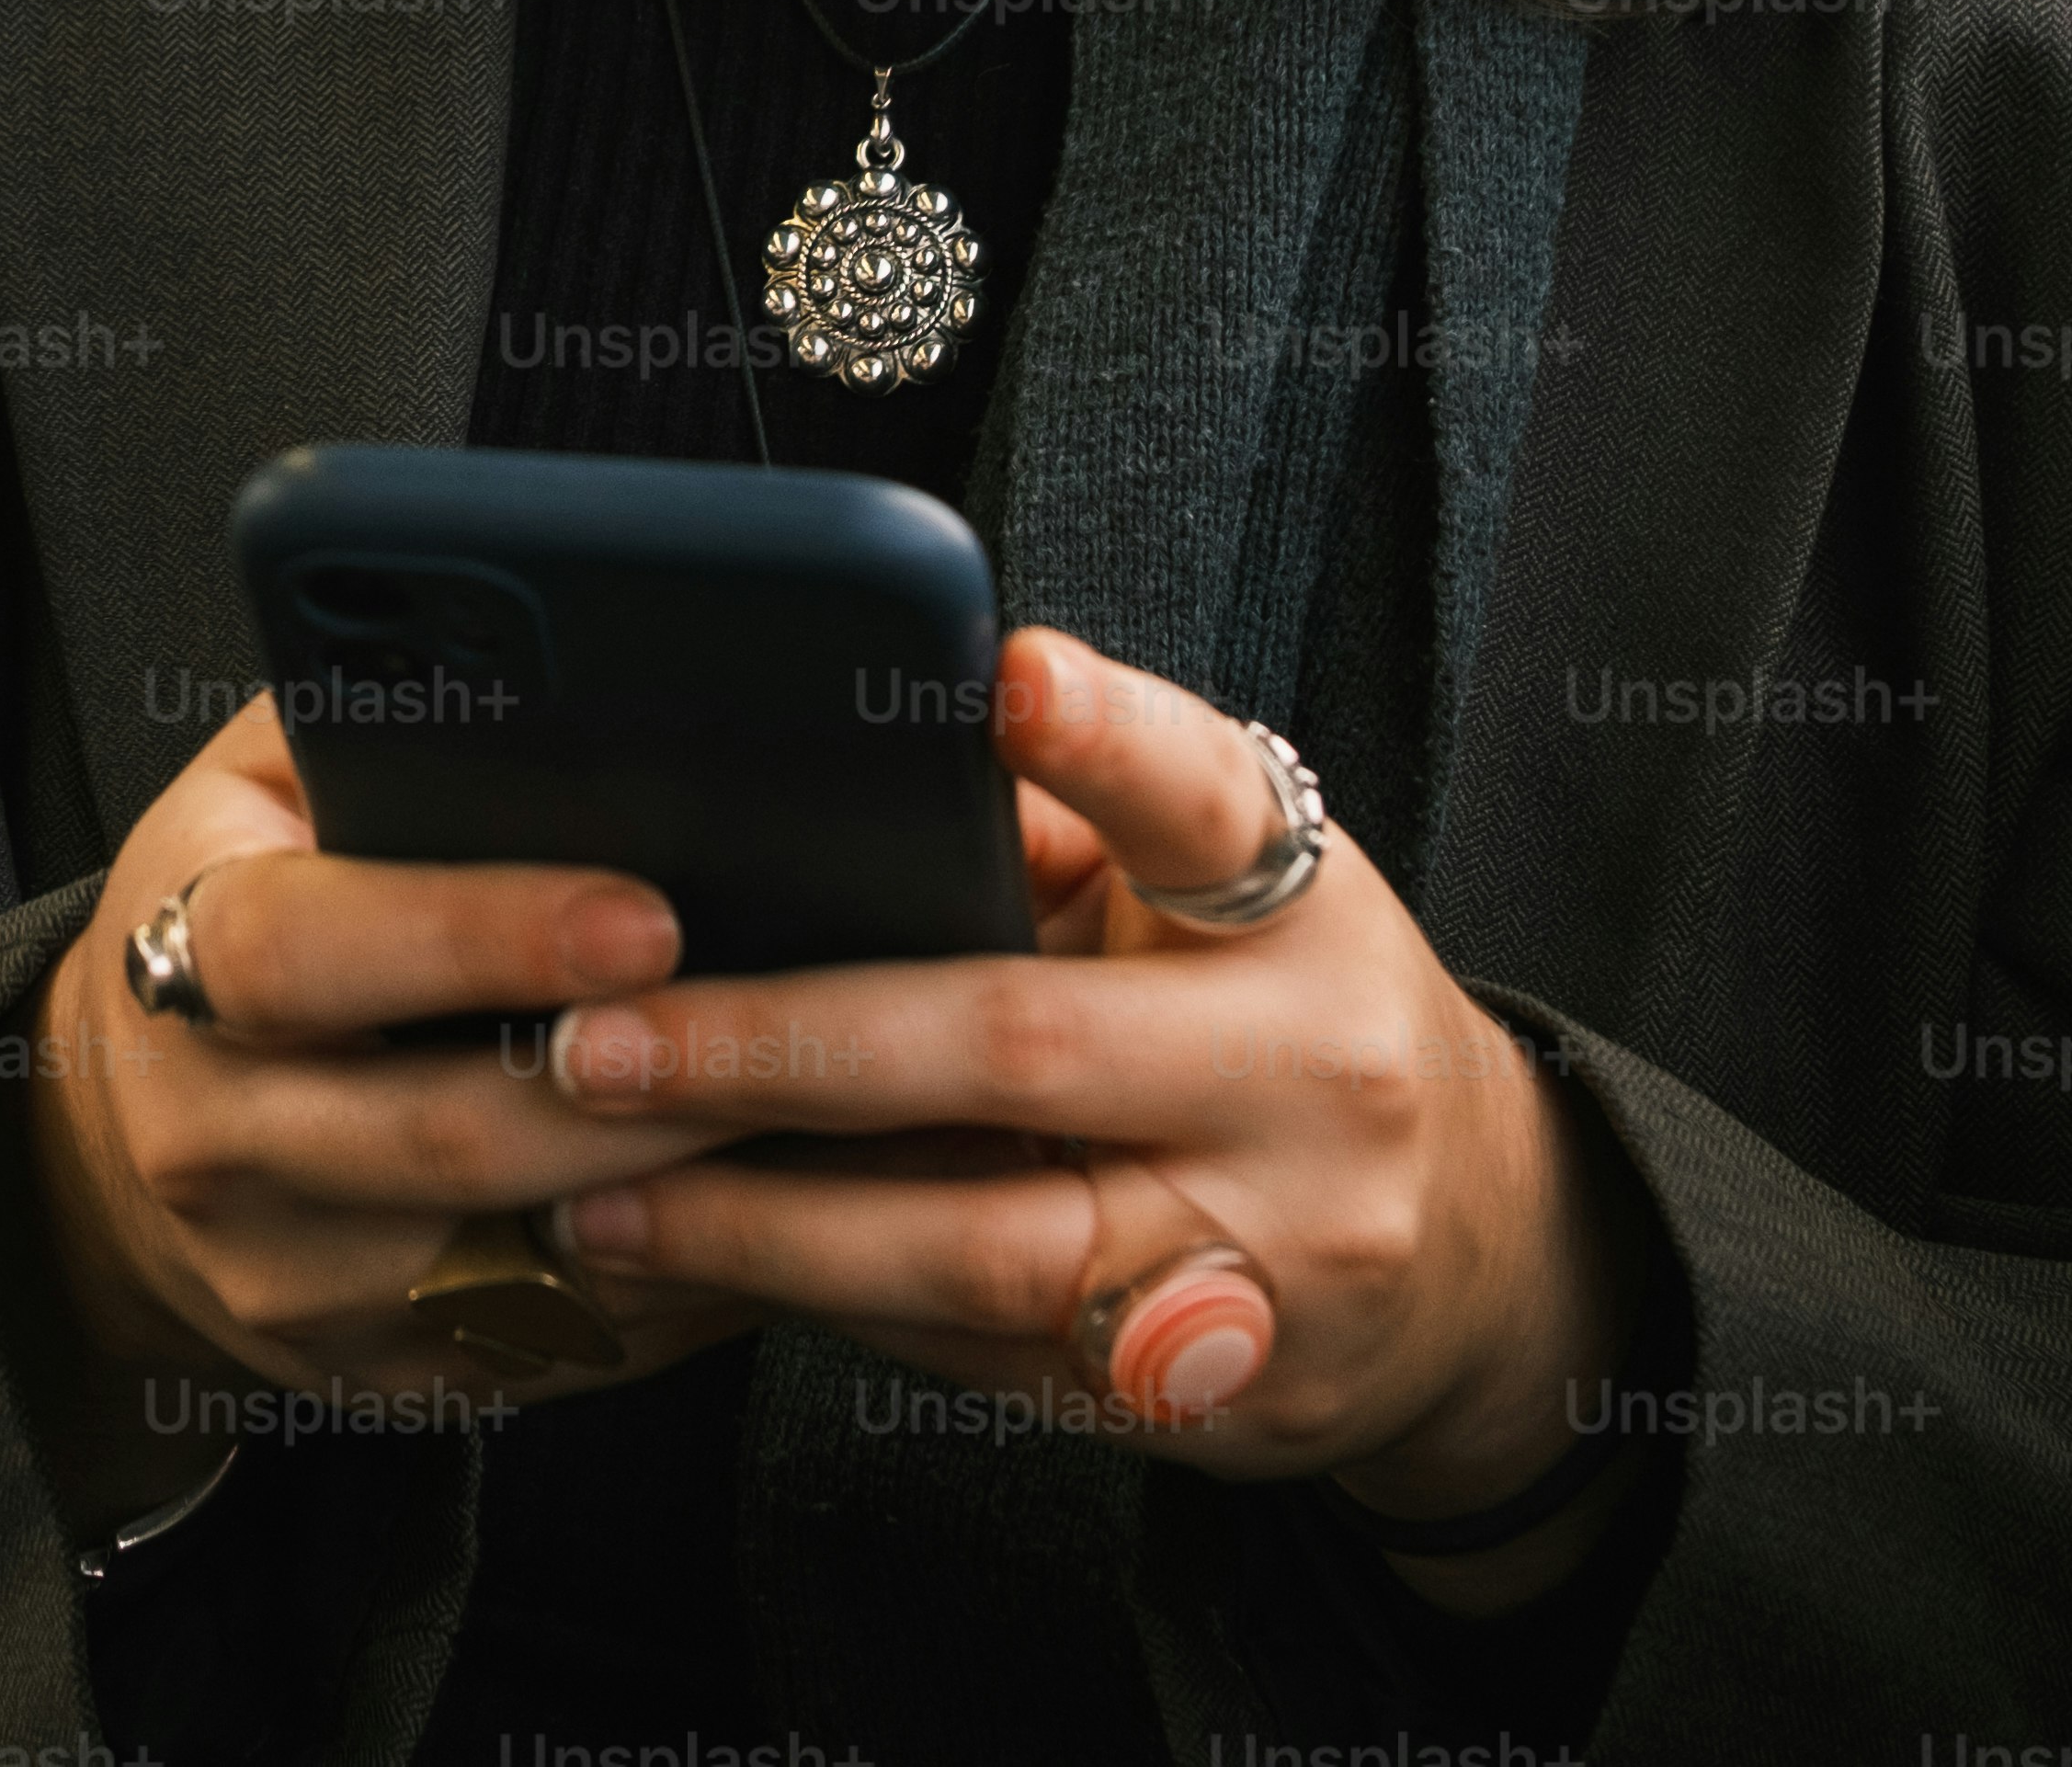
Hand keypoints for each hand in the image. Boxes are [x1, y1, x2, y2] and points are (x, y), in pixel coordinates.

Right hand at [15, 688, 757, 1523]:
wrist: (119, 1128)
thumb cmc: (244, 899)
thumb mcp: (268, 776)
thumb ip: (382, 715)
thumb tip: (570, 660)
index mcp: (178, 955)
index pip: (309, 950)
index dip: (475, 931)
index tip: (642, 915)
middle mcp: (212, 1135)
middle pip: (444, 1134)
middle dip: (643, 1084)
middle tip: (805, 1025)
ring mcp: (289, 1275)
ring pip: (519, 1261)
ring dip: (687, 1197)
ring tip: (828, 1118)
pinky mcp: (372, 1374)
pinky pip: (554, 1349)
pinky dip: (682, 1286)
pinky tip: (782, 1211)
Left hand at [534, 630, 1634, 1591]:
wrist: (1475, 1254)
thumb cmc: (1283, 1021)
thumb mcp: (1224, 904)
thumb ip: (1063, 843)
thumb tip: (822, 793)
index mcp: (1300, 908)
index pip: (1207, 800)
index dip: (1105, 739)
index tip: (1004, 677)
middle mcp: (1308, 1076)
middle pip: (1021, 1046)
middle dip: (783, 1046)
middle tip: (596, 1044)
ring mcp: (1272, 1255)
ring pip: (981, 1249)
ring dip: (764, 1225)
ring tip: (600, 1196)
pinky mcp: (1213, 1393)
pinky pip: (983, 1356)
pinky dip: (831, 1308)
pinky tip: (708, 1268)